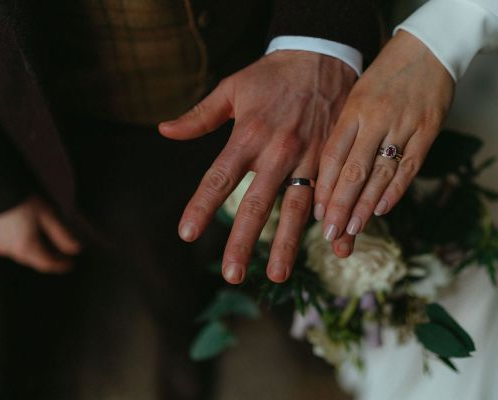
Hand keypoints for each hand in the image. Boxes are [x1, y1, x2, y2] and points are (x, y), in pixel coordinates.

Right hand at [0, 196, 80, 272]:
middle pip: (32, 260)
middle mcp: (9, 249)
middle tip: (61, 256)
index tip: (70, 264)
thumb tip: (75, 249)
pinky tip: (26, 233)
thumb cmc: (20, 199)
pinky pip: (8, 243)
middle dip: (48, 259)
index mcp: (25, 247)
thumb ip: (61, 234)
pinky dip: (20, 242)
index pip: (46, 264)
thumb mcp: (47, 215)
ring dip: (34, 251)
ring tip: (46, 245)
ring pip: (19, 252)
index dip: (60, 265)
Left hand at [159, 51, 355, 283]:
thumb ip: (199, 116)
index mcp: (249, 134)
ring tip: (277, 274)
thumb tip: (164, 131)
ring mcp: (309, 157)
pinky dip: (333, 222)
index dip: (202, 206)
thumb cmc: (273, 75)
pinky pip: (330, 196)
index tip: (187, 233)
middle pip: (257, 203)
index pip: (219, 177)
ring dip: (286, 243)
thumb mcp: (232, 88)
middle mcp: (278, 151)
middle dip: (243, 241)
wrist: (321, 56)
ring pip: (296, 208)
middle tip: (231, 274)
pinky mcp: (332, 160)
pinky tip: (333, 247)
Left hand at [315, 31, 453, 250]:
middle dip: (340, 205)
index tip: (317, 212)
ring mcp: (403, 126)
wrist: (428, 48)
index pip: (333, 155)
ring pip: (381, 173)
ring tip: (353, 229)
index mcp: (353, 110)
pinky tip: (382, 209)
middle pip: (353, 170)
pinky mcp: (427, 131)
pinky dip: (395, 190)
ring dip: (365, 205)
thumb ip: (345, 131)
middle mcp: (376, 119)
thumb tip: (331, 173)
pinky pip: (409, 166)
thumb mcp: (356, 96)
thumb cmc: (385, 76)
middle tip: (330, 233)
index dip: (323, 187)